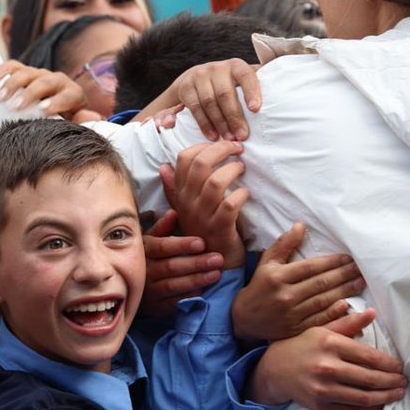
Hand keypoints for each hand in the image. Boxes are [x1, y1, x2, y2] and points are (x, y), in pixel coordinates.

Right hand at [0, 60, 87, 117]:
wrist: (51, 112)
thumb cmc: (63, 124)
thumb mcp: (74, 126)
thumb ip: (82, 123)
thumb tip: (88, 117)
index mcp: (73, 94)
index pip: (70, 94)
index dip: (58, 101)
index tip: (43, 111)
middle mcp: (57, 81)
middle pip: (47, 80)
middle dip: (32, 92)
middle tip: (17, 106)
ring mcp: (40, 75)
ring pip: (28, 72)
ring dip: (13, 83)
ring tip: (0, 98)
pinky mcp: (25, 72)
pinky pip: (14, 66)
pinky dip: (3, 70)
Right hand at [139, 210, 224, 317]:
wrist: (129, 286)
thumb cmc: (146, 257)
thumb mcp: (149, 240)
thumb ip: (162, 228)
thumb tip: (174, 213)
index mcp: (144, 251)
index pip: (162, 247)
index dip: (182, 245)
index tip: (201, 243)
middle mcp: (145, 271)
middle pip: (171, 266)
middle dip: (196, 263)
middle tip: (218, 259)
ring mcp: (149, 290)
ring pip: (173, 285)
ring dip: (196, 280)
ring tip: (216, 274)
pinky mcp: (155, 307)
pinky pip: (172, 302)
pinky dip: (188, 297)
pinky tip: (203, 291)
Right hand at [156, 58, 260, 140]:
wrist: (193, 79)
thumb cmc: (226, 83)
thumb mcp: (240, 80)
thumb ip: (257, 84)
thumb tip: (284, 91)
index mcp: (235, 66)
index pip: (245, 76)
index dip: (251, 91)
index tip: (256, 109)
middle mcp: (217, 68)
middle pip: (225, 93)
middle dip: (234, 117)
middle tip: (243, 136)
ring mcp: (200, 76)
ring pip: (210, 102)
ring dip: (220, 123)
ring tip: (229, 138)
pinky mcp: (186, 87)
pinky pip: (196, 108)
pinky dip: (205, 124)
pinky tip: (213, 136)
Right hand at [159, 141, 247, 268]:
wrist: (212, 264)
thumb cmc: (203, 231)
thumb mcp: (185, 208)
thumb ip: (175, 188)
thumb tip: (164, 166)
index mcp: (181, 194)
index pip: (184, 158)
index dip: (204, 145)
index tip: (222, 145)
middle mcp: (188, 203)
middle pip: (200, 164)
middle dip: (221, 149)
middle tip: (237, 149)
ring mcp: (203, 216)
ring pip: (214, 182)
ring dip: (232, 170)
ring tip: (241, 168)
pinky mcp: (220, 229)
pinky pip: (230, 206)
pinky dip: (241, 196)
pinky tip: (245, 194)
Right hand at [232, 223, 365, 341]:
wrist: (243, 319)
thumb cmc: (258, 287)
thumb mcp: (266, 263)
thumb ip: (284, 244)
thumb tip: (301, 226)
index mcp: (278, 276)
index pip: (311, 267)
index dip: (332, 262)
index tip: (348, 258)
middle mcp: (285, 295)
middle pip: (320, 283)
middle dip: (343, 275)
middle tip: (361, 269)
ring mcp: (291, 314)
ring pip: (323, 300)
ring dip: (344, 291)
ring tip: (360, 283)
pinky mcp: (296, 329)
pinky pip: (319, 320)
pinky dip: (334, 313)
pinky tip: (347, 305)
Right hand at [246, 310, 407, 409]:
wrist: (274, 369)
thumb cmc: (301, 346)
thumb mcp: (322, 329)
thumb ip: (348, 323)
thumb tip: (372, 313)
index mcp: (331, 344)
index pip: (369, 357)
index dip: (390, 364)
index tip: (400, 367)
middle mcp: (327, 367)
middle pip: (370, 378)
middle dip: (392, 382)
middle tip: (405, 382)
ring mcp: (323, 389)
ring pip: (364, 397)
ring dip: (386, 397)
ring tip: (398, 394)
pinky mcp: (320, 405)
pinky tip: (379, 405)